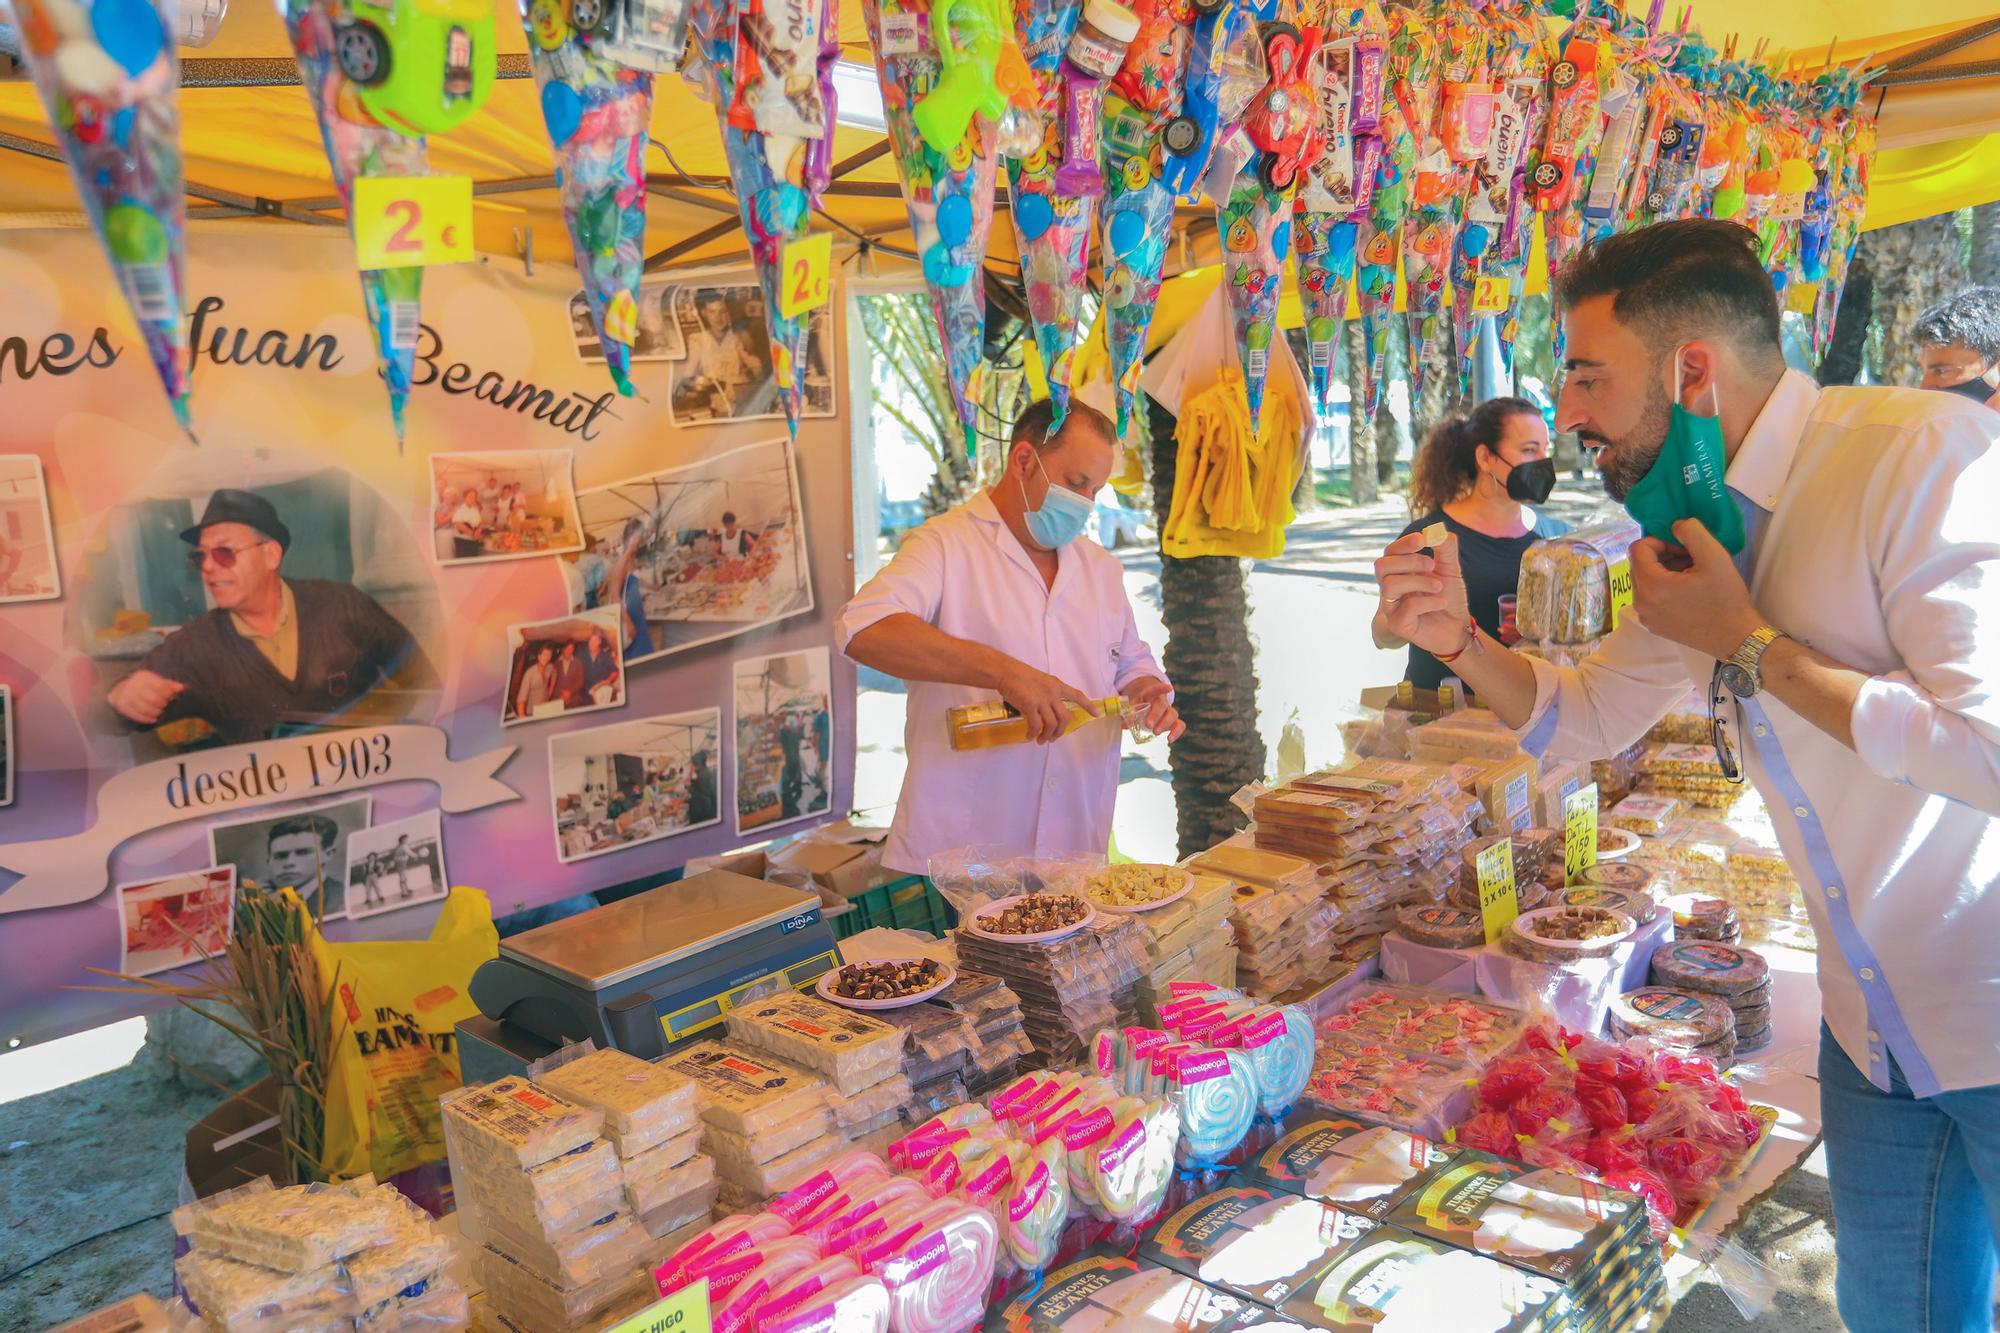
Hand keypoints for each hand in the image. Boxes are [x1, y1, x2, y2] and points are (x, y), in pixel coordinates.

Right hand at [108, 668, 185, 724]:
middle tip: (164, 705)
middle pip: (153, 699)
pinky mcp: (122, 706)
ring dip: (155, 712)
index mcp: (143, 677)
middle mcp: (133, 685)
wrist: (120, 689)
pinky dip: (146, 719)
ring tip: (159, 711)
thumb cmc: (143, 686)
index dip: (168, 694)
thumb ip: (169, 685)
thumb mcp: (156, 681)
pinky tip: (153, 719)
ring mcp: (126, 696)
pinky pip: (136, 715)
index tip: (170, 697)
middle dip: (162, 704)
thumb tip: (182, 687)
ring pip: (144, 708)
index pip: (160, 686)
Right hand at [998, 661, 1097, 742]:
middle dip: (1060, 731)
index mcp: (1056, 685)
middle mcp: (1052, 693)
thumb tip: (1047, 708)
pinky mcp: (1030, 706)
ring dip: (1047, 736)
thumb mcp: (1040, 680)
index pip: (1076, 695)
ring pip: (1052, 724)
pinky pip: (1036, 726)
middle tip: (1053, 738)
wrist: (1005, 672)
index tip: (1096, 714)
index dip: (1087, 705)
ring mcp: (1042, 700)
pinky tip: (1030, 736)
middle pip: (1065, 717)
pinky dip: (1034, 734)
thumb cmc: (1019, 674)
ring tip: (1041, 741)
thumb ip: (1047, 692)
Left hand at [1121, 676, 1186, 741]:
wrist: (1147, 708)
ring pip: (1173, 714)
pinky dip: (1176, 732)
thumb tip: (1124, 725)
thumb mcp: (1132, 707)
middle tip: (1148, 725)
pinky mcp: (1173, 722)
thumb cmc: (1139, 706)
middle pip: (1162, 705)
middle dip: (1156, 715)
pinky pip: (1180, 725)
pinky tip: (1169, 739)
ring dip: (1165, 724)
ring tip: (1155, 733)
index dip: (1162, 689)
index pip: (1155, 690)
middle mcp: (1161, 702)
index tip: (1169, 688)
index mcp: (1150, 695)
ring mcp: (1169, 712)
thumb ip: (1129, 714)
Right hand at [1374, 531, 1471, 656]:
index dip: (1403, 544)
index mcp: (1400, 572)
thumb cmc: (1449, 597)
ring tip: (1439, 587)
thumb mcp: (1450, 568)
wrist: (1459, 627)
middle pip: (1381, 566)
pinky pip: (1407, 607)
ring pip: (1391, 585)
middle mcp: (1391, 588)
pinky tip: (1440, 603)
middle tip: (1432, 565)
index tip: (1422, 540)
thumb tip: (1437, 530)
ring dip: (1419, 581)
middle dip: (1409, 561)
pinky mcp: (1398, 625)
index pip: (1389, 552)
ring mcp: (1392, 607)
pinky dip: (1428, 602)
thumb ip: (1445, 548)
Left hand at [1628, 519, 1763, 659]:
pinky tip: (1688, 591)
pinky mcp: (1653, 625)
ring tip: (1692, 575)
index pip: (1638, 548)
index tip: (1683, 548)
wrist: (1735, 638)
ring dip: (1664, 572)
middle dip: (1662, 556)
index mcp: (1651, 585)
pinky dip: (1664, 588)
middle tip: (1690, 560)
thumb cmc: (1725, 598)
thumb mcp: (1714, 556)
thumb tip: (1674, 525)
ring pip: (1645, 580)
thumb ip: (1692, 532)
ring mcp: (1645, 616)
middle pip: (1639, 564)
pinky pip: (1650, 598)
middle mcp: (1640, 602)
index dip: (1660, 541)